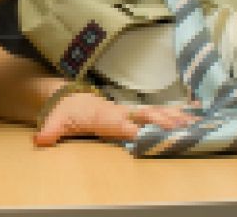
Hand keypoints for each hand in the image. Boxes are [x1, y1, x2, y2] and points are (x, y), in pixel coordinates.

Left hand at [33, 92, 198, 146]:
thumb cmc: (63, 111)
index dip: (137, 130)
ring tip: (196, 124)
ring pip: (154, 113)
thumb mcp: (54, 121)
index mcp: (104, 117)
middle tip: (185, 129)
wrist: (66, 96)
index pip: (123, 125)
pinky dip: (175, 114)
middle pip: (145, 116)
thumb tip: (40, 139)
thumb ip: (49, 131)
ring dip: (174, 118)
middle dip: (164, 122)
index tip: (153, 136)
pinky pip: (155, 112)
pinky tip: (193, 116)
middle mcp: (119, 112)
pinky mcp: (131, 112)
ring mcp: (127, 111)